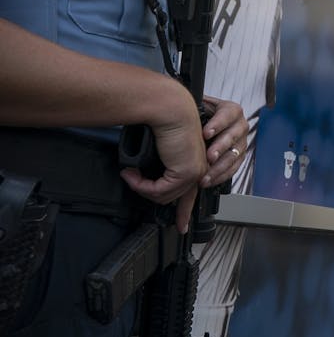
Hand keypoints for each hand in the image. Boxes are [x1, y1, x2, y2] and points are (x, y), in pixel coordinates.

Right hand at [121, 82, 204, 232]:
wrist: (168, 110)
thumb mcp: (162, 150)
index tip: (180, 226)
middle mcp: (200, 171)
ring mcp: (195, 173)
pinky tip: (132, 173)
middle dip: (149, 194)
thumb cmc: (163, 124)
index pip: (193, 195)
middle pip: (174, 198)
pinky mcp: (185, 172)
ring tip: (130, 172)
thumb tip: (145, 178)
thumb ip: (161, 167)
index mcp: (197, 165)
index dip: (185, 212)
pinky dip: (141, 185)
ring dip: (141, 186)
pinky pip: (158, 190)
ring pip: (163, 196)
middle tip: (132, 182)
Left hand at [200, 97, 246, 187]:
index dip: (218, 124)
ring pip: (234, 156)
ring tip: (206, 175)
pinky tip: (209, 181)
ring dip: (219, 167)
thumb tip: (179, 110)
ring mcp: (241, 143)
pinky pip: (233, 169)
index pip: (228, 115)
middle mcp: (240, 126)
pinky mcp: (239, 157)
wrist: (207, 124)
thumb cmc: (201, 115)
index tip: (205, 133)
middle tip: (209, 157)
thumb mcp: (199, 106)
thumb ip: (193, 108)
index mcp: (232, 111)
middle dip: (220, 148)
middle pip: (233, 137)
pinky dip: (220, 176)